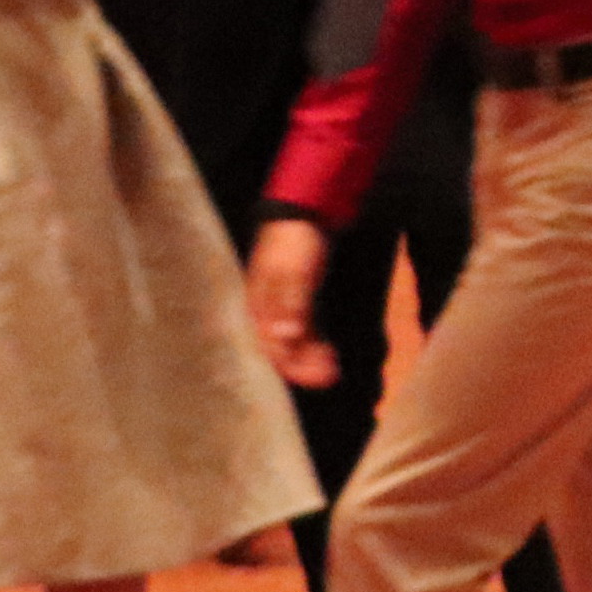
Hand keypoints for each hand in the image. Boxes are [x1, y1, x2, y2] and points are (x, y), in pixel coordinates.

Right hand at [243, 218, 336, 389]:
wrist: (304, 212)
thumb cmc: (295, 241)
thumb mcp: (294, 271)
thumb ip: (290, 305)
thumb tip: (285, 337)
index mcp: (259, 304)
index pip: (272, 346)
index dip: (294, 366)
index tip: (319, 379)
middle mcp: (265, 310)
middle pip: (281, 348)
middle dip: (304, 366)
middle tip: (331, 377)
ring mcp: (280, 306)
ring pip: (292, 341)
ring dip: (310, 357)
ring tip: (332, 369)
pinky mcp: (295, 300)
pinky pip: (301, 329)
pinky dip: (313, 342)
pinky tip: (327, 351)